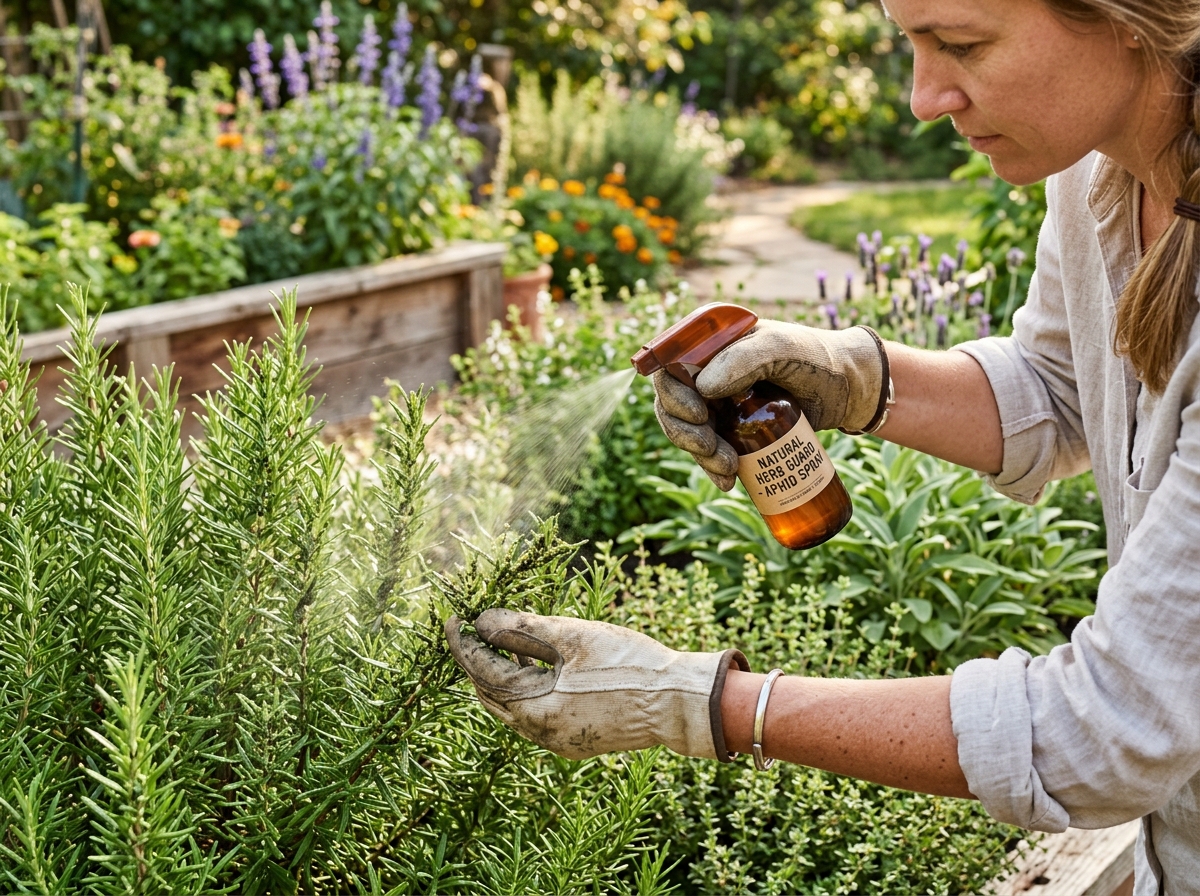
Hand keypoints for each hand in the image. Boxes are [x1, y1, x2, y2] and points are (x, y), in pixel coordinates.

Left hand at [445, 609, 747, 760]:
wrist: (678, 701)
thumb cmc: (629, 664)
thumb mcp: (572, 637)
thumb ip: (523, 629)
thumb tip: (482, 621)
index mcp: (535, 708)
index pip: (482, 673)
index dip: (464, 644)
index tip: (453, 619)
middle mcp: (540, 733)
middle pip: (491, 696)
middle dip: (477, 663)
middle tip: (471, 631)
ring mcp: (558, 742)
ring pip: (512, 708)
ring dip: (502, 676)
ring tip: (502, 642)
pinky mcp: (575, 741)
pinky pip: (535, 715)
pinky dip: (526, 691)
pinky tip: (535, 666)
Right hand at [653, 321, 885, 489]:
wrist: (849, 390)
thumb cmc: (817, 359)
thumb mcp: (783, 349)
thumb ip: (744, 358)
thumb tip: (702, 387)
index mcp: (712, 342)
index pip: (668, 364)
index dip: (673, 393)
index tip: (700, 414)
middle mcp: (708, 370)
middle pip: (672, 403)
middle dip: (685, 432)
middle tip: (711, 449)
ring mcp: (718, 400)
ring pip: (687, 430)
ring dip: (699, 454)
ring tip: (728, 469)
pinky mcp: (733, 428)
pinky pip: (709, 450)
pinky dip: (712, 468)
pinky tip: (727, 481)